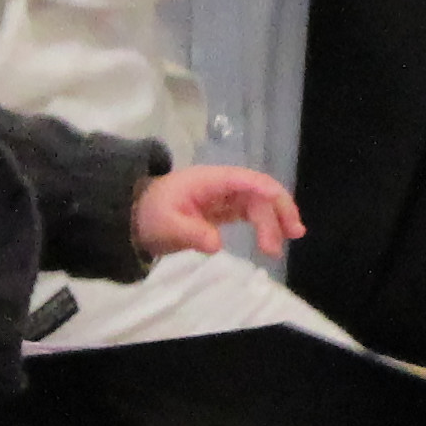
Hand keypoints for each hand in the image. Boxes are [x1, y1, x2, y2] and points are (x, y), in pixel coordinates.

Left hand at [136, 163, 305, 261]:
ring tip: (289, 240)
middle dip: (277, 210)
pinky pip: (250, 212)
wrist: (134, 217)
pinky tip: (274, 240)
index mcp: (209, 181)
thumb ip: (192, 233)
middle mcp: (221, 185)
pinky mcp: (223, 210)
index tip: (280, 207)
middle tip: (292, 234)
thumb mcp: (166, 226)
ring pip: (258, 202)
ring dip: (275, 218)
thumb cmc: (150, 216)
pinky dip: (265, 224)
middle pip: (257, 192)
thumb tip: (217, 244)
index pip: (244, 180)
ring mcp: (223, 197)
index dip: (265, 190)